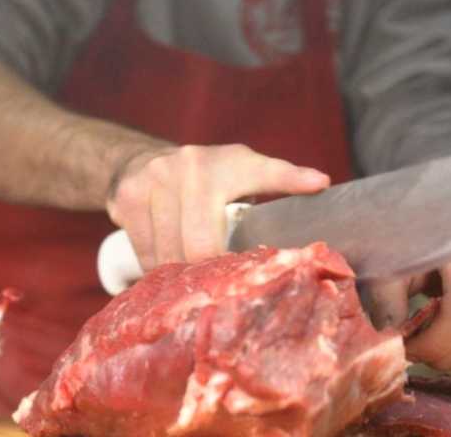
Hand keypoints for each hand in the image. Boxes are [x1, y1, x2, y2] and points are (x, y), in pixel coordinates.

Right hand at [106, 144, 329, 269]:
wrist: (140, 159)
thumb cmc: (205, 174)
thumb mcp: (244, 169)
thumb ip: (281, 178)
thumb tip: (322, 184)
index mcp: (230, 162)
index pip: (266, 174)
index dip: (289, 184)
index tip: (312, 194)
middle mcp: (192, 166)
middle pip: (201, 244)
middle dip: (209, 272)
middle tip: (219, 290)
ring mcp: (155, 180)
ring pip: (169, 253)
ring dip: (180, 277)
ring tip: (192, 287)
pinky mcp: (128, 197)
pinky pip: (144, 252)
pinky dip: (155, 271)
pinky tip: (166, 273)